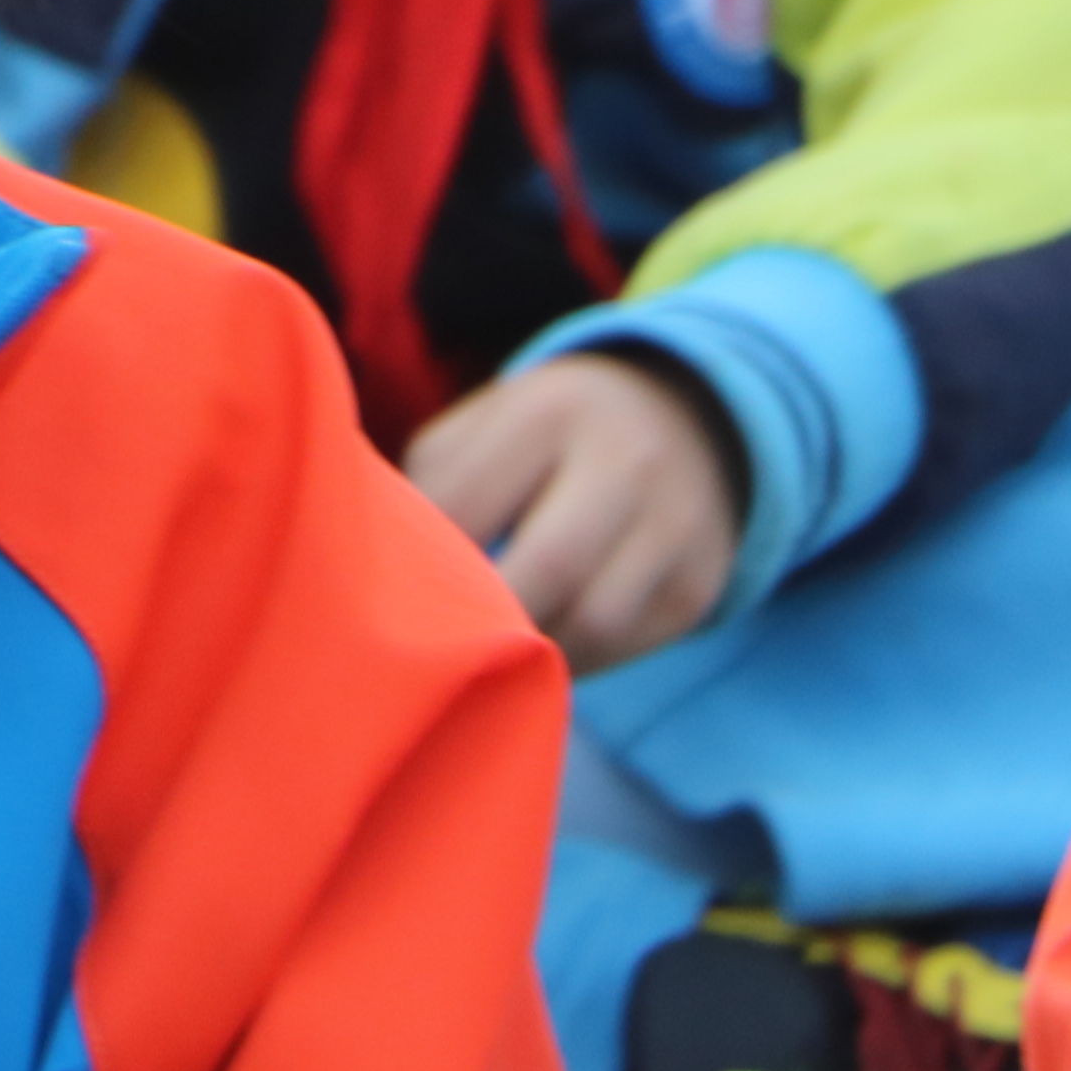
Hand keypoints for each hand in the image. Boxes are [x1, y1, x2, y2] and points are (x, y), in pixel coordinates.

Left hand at [405, 352, 745, 674]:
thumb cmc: (546, 437)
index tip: (393, 589)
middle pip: (548, 566)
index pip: (469, 503)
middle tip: (441, 643)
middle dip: (485, 619)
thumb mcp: (487, 427)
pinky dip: (572, 661)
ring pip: (592, 623)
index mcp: (548, 409)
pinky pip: (623, 650)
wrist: (685, 420)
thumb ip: (432, 485)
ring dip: (532, 652)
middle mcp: (625, 460)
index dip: (424, 560)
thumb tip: (374, 571)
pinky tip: (544, 648)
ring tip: (493, 648)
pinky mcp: (696, 586)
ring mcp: (674, 524)